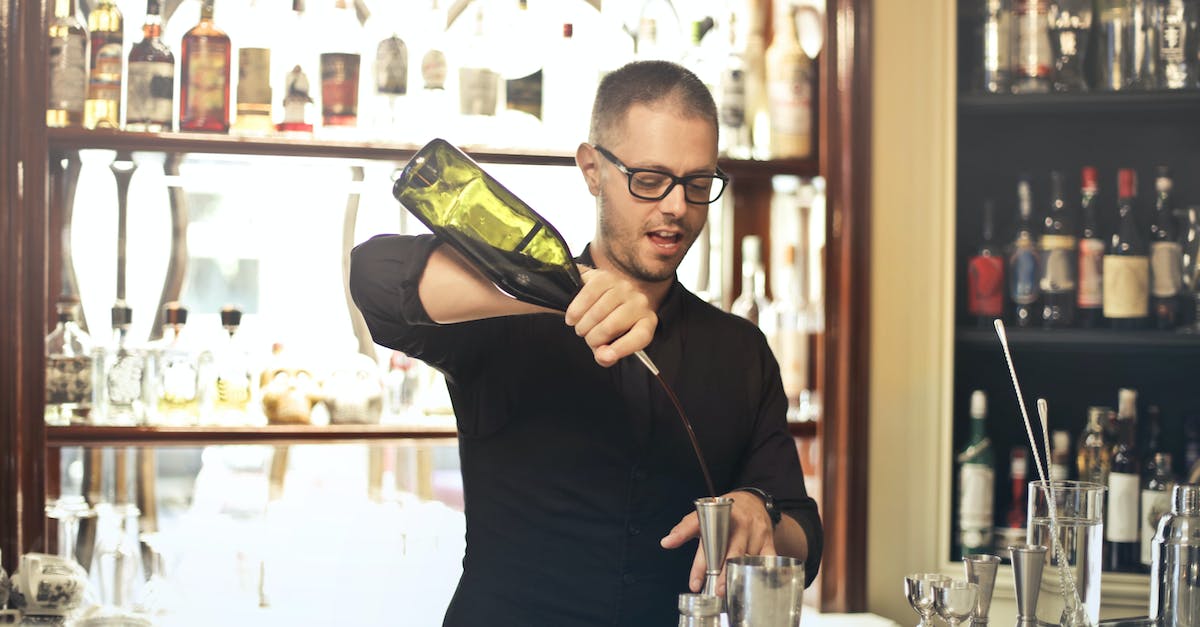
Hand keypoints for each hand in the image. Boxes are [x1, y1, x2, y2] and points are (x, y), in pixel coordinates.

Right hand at [563, 266, 656, 366]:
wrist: (607, 294)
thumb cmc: (611, 323)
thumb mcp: (613, 343)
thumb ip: (607, 355)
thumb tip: (602, 356)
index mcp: (647, 322)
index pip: (640, 337)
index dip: (622, 349)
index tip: (604, 356)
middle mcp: (639, 302)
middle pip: (611, 326)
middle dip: (592, 338)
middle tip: (587, 338)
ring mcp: (623, 288)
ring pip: (597, 312)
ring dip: (582, 326)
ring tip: (581, 328)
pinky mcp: (606, 277)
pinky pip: (587, 296)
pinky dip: (576, 311)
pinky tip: (573, 318)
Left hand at [659, 491, 776, 595]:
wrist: (753, 501)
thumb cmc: (725, 514)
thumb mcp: (704, 515)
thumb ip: (685, 529)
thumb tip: (666, 543)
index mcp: (718, 515)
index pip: (704, 536)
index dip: (699, 563)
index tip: (694, 582)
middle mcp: (738, 522)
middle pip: (729, 551)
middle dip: (721, 573)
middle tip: (713, 590)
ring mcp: (754, 531)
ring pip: (747, 557)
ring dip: (737, 575)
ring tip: (728, 591)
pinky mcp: (768, 539)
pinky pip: (767, 558)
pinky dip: (761, 571)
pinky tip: (754, 583)